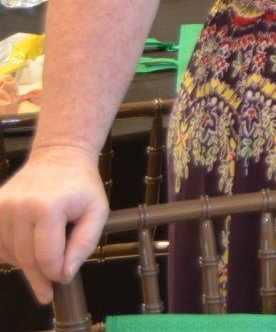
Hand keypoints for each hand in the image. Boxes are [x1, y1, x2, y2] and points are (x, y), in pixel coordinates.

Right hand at [0, 146, 109, 303]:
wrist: (60, 156)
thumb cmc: (81, 185)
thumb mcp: (97, 211)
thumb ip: (84, 244)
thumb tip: (65, 273)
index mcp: (48, 208)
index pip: (46, 257)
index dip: (55, 274)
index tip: (62, 280)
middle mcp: (19, 206)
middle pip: (25, 258)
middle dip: (39, 275)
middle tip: (48, 288)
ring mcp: (2, 206)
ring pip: (9, 254)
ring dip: (25, 263)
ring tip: (43, 255)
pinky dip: (11, 252)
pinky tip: (26, 248)